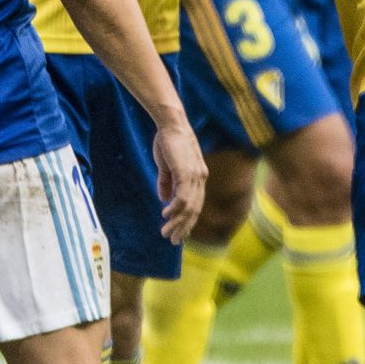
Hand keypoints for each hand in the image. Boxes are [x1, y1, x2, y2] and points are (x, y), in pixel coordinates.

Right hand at [152, 123, 205, 243]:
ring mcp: (196, 176)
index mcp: (197, 177)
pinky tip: (165, 215)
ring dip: (177, 222)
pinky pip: (183, 197)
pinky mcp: (187, 173)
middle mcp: (200, 178)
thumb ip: (166, 182)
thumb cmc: (167, 141)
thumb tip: (164, 200)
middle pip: (194, 210)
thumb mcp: (166, 165)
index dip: (187, 220)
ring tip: (166, 233)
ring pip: (189, 207)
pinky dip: (175, 208)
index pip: (195, 204)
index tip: (178, 232)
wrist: (171, 123)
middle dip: (183, 227)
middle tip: (173, 240)